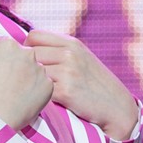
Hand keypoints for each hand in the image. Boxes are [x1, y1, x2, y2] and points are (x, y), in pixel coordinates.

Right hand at [0, 36, 53, 131]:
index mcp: (7, 45)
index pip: (3, 45)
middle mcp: (27, 53)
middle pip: (21, 54)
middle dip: (14, 64)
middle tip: (4, 83)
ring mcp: (40, 69)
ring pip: (33, 68)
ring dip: (26, 76)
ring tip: (14, 92)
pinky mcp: (48, 85)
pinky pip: (42, 83)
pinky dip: (35, 89)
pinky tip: (24, 98)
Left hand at [23, 30, 138, 139]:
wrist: (116, 106)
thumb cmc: (94, 84)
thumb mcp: (80, 58)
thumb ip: (59, 50)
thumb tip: (27, 48)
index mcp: (72, 43)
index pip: (34, 36)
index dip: (27, 48)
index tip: (30, 62)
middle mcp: (69, 54)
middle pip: (30, 53)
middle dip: (26, 66)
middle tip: (28, 79)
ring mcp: (68, 72)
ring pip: (33, 71)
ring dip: (31, 82)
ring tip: (34, 90)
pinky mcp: (65, 91)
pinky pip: (40, 89)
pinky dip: (38, 95)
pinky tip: (41, 100)